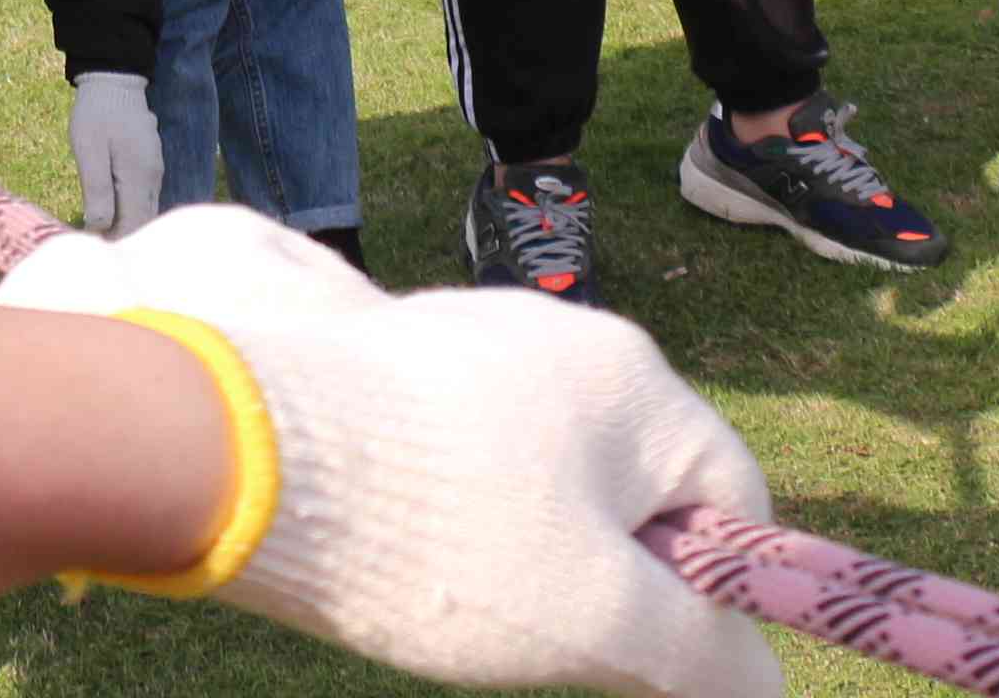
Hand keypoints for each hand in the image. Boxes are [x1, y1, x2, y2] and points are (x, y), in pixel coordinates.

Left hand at [0, 204, 780, 696]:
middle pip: (627, 482)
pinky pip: (456, 450)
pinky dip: (447, 510)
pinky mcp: (381, 359)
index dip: (712, 590)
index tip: (654, 650)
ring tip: (456, 593)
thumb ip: (696, 654)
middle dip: (602, 569)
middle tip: (541, 629)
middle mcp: (555, 336)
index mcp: (633, 379)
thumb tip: (761, 684)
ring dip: (519, 543)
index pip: (727, 493)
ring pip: (536, 468)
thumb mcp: (598, 621)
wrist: (237, 451)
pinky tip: (399, 552)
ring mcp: (459, 337)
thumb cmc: (445, 537)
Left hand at [69, 67, 167, 231]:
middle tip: (95, 245)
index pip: (133, 225)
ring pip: (145, 211)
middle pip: (143, 222)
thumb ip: (96, 190)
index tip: (93, 249)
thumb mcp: (89, 150)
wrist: (114, 79)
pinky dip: (131, 210)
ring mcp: (154, 170)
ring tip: (101, 232)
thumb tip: (99, 228)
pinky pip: (144, 197)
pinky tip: (113, 210)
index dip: (114, 242)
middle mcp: (153, 178)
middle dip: (121, 236)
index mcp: (139, 178)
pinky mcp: (150, 164)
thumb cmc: (97, 114)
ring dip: (126, 224)